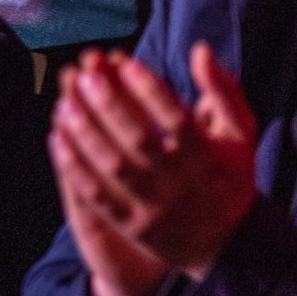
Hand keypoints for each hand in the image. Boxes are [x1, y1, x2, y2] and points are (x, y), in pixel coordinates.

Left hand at [50, 43, 258, 293]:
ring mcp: (153, 207)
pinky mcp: (130, 226)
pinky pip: (96, 196)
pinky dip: (74, 166)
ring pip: (113, 167)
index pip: (177, 119)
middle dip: (109, 104)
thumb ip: (224, 91)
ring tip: (65, 100)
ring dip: (85, 131)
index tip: (123, 59)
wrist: (225, 246)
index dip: (148, 88)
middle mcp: (179, 184)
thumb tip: (200, 50)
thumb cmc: (229, 176)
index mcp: (207, 158)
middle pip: (139, 139)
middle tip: (84, 73)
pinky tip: (56, 136)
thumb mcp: (240, 135)